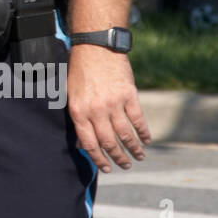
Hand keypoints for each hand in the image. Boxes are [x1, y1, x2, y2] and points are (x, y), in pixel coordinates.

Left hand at [67, 46, 150, 172]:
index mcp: (79, 111)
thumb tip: (82, 144)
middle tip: (125, 166)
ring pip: (126, 134)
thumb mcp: (70, 95)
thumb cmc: (79, 71)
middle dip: (118, 158)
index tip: (106, 169)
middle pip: (109, 142)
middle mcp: (96, 110)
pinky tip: (147, 140)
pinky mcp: (129, 95)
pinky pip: (138, 119)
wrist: (96, 48)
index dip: (98, 159)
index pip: (89, 143)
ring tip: (139, 157)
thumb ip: (76, 118)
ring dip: (134, 149)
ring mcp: (114, 103)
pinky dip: (144, 132)